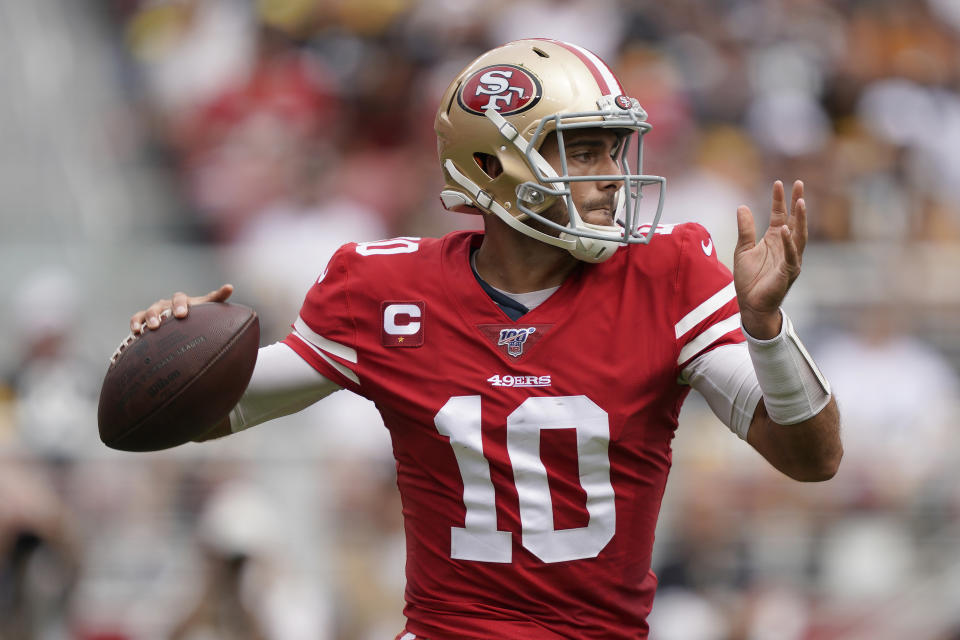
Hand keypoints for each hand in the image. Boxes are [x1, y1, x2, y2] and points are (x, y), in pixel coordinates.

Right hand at [130, 284, 233, 333]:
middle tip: (160, 324)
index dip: (180, 305)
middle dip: (158, 314)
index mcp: (181, 301)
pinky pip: (137, 319)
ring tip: (147, 330)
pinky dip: (135, 324)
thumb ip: (217, 298)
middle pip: (160, 305)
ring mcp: (154, 312)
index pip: (179, 298)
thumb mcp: (207, 308)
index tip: (182, 315)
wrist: (184, 324)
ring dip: (146, 320)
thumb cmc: (197, 315)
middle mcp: (165, 305)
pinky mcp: (143, 321)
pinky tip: (135, 333)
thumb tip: (230, 286)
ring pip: (146, 312)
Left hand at [734, 180, 806, 339]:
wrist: (751, 304)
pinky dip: (789, 244)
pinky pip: (791, 256)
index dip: (779, 200)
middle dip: (797, 203)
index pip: (779, 215)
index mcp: (775, 240)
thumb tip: (742, 206)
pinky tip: (787, 231)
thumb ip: (745, 229)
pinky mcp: (788, 272)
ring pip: (798, 236)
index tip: (779, 183)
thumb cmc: (749, 279)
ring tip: (800, 202)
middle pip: (794, 221)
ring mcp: (789, 259)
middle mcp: (785, 247)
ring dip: (800, 219)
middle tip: (800, 184)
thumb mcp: (743, 249)